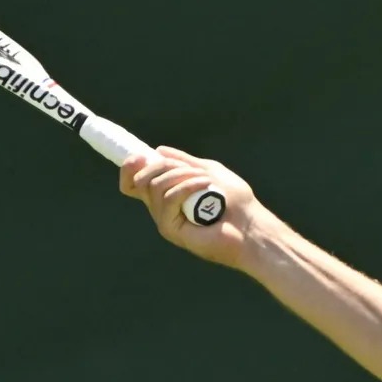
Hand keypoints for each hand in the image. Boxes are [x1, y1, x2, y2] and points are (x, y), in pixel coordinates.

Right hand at [120, 147, 265, 268]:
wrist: (252, 226)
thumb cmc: (236, 201)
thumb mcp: (209, 172)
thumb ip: (184, 162)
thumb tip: (158, 151)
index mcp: (168, 195)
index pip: (133, 184)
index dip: (129, 169)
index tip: (139, 156)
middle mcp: (162, 209)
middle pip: (141, 181)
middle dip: (163, 166)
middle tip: (190, 169)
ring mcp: (165, 220)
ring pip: (155, 187)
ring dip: (181, 175)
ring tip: (205, 180)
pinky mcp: (171, 229)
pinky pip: (168, 199)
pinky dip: (187, 186)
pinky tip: (205, 185)